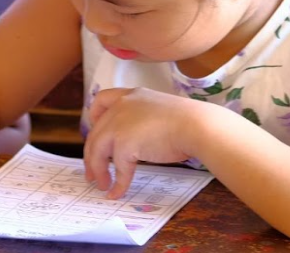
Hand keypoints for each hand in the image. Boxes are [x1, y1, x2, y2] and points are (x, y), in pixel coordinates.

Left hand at [83, 88, 203, 198]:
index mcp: (130, 96)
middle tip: (92, 172)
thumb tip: (136, 142)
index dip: (94, 117)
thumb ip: (143, 119)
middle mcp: (120, 107)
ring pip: (98, 151)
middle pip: (96, 133)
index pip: (100, 100)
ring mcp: (119, 124)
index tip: (94, 130)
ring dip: (98, 171)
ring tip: (101, 185)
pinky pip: (117, 168)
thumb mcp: (159, 111)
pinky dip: (117, 183)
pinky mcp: (124, 143)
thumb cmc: (188, 121)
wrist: (197, 126)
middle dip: (92, 155)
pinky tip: (116, 193)